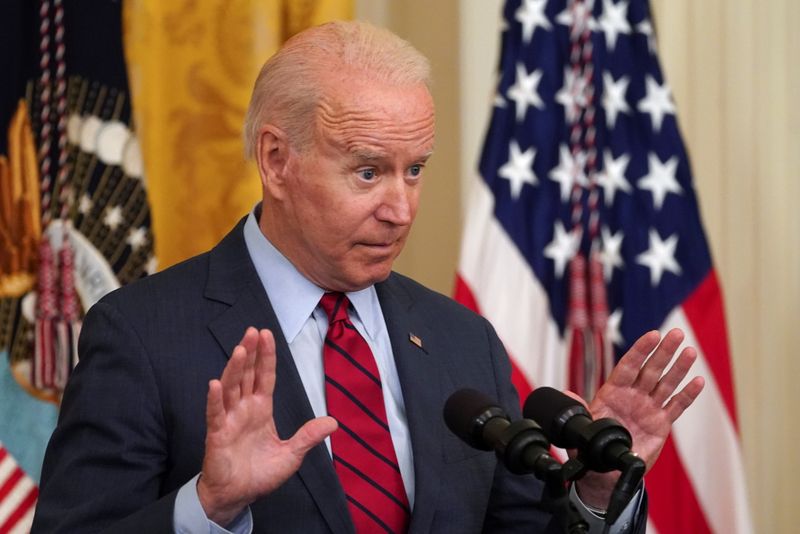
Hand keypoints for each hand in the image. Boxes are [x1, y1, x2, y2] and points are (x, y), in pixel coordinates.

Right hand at [197, 327, 336, 525]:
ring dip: (234, 368)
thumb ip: (308, 437)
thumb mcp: (291, 455)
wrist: (238, 496)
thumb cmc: (260, 474)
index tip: (267, 334)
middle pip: (247, 374)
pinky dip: (214, 399)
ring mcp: (229, 419)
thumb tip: (333, 423)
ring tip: (240, 349)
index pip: (265, 376)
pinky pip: (215, 413)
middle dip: (249, 352)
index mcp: (261, 409)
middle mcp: (244, 409)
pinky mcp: (217, 434)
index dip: (266, 356)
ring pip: (231, 387)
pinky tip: (215, 384)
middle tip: (253, 331)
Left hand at [574, 328, 704, 507]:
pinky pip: (676, 407)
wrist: (604, 473)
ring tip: (690, 351)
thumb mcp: (581, 429)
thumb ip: (579, 411)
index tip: (652, 335)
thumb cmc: (590, 448)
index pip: (628, 367)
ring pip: (666, 384)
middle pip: (650, 370)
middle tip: (676, 334)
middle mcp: (632, 397)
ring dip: (679, 368)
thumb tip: (569, 395)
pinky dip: (687, 395)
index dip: (640, 351)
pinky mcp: (660, 424)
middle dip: (663, 352)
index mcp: (612, 393)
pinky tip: (698, 381)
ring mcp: (648, 408)